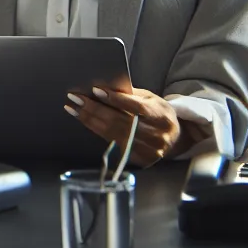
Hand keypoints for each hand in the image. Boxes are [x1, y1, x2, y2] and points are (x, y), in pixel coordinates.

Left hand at [63, 84, 189, 166]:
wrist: (174, 137)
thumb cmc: (157, 113)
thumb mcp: (151, 99)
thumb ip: (132, 94)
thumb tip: (107, 87)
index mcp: (161, 116)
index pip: (135, 107)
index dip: (115, 99)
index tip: (95, 91)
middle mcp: (156, 135)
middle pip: (119, 122)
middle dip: (94, 109)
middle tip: (75, 99)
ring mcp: (149, 150)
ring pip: (113, 134)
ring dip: (90, 120)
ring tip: (73, 109)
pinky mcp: (141, 160)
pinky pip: (113, 144)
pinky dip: (97, 131)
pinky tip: (85, 121)